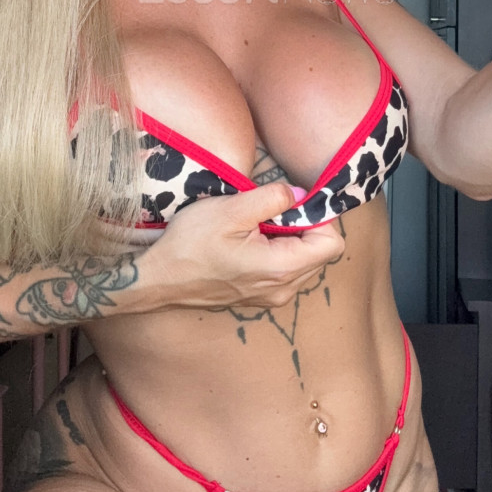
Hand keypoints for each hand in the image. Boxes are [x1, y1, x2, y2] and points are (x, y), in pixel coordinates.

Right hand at [140, 182, 345, 311]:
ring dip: (290, 239)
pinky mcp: (260, 297)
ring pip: (305, 262)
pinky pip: (286, 271)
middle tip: (270, 212)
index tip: (293, 204)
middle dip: (304, 227)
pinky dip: (277, 252)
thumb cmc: (190, 244)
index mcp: (280, 269)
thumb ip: (272, 198)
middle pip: (321, 253)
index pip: (332, 243)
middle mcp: (283, 289)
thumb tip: (299, 193)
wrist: (160, 279)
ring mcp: (272, 297)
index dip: (320, 218)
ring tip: (256, 228)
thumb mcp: (231, 210)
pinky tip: (249, 242)